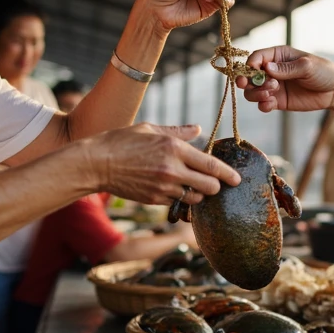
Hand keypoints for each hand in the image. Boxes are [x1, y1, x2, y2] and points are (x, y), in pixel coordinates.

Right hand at [87, 123, 239, 205]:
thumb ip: (178, 131)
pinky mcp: (153, 200)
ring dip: (197, 194)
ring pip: (194, 198)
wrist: (96, 164)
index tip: (237, 180)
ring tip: (191, 185)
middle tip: (213, 182)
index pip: (212, 166)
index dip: (229, 175)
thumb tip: (198, 129)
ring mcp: (163, 187)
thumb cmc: (122, 141)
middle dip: (215, 186)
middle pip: (209, 187)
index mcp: (174, 149)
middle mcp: (172, 170)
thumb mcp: (150, 129)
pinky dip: (179, 199)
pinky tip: (173, 190)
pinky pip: (176, 203)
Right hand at [238, 46, 333, 112]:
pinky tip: (270, 104)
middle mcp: (272, 71)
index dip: (250, 64)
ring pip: (253, 91)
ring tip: (270, 93)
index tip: (254, 70)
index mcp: (277, 56)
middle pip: (249, 75)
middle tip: (248, 84)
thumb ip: (287, 68)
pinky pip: (263, 104)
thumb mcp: (307, 66)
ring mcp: (273, 87)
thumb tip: (266, 68)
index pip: (256, 57)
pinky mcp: (278, 101)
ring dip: (256, 93)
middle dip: (247, 80)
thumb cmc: (323, 71)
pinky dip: (262, 105)